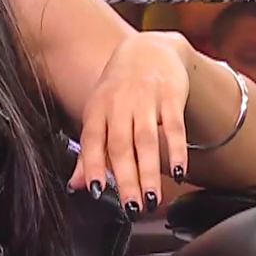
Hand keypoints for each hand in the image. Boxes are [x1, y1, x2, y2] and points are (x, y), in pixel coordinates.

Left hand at [72, 31, 189, 214]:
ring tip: (152, 199)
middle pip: (121, 146)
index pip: (92, 141)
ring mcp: (146, 99)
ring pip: (146, 140)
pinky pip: (174, 126)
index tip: (97, 191)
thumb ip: (90, 153)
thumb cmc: (121, 88)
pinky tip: (178, 172)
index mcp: (98, 110)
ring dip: (149, 172)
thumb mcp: (100, 114)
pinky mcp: (171, 95)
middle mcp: (119, 104)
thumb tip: (76, 186)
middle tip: (132, 207)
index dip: (92, 166)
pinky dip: (176, 150)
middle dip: (126, 179)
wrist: (150, 48)